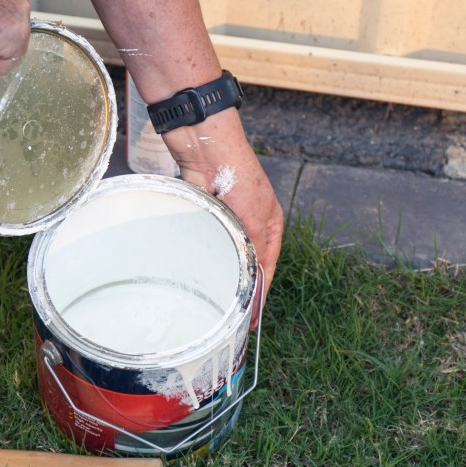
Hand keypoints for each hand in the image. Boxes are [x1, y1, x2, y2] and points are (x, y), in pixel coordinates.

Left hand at [164, 110, 283, 307]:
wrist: (205, 145)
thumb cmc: (238, 174)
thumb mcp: (254, 218)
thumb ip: (254, 250)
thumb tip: (255, 281)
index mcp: (271, 224)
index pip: (268, 268)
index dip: (260, 295)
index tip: (251, 321)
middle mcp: (250, 224)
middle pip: (246, 263)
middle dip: (239, 287)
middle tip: (228, 317)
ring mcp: (226, 219)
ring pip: (223, 254)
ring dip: (218, 273)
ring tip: (211, 302)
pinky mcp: (204, 213)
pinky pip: (204, 241)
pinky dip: (201, 256)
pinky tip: (195, 274)